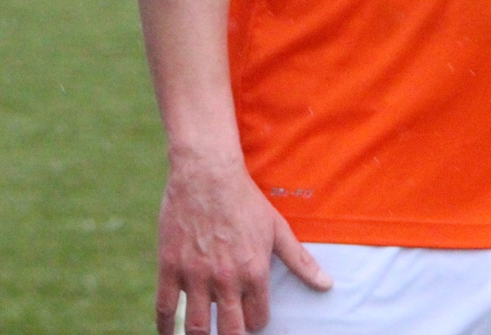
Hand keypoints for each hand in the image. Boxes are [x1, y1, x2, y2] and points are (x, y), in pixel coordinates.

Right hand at [155, 154, 330, 334]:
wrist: (206, 171)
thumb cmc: (244, 198)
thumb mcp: (276, 228)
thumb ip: (300, 261)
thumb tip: (326, 285)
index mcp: (254, 272)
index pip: (257, 320)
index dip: (255, 321)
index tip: (248, 316)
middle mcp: (226, 279)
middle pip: (230, 331)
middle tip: (228, 331)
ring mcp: (195, 274)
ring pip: (197, 326)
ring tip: (203, 334)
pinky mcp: (170, 265)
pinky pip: (164, 307)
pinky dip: (165, 327)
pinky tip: (167, 334)